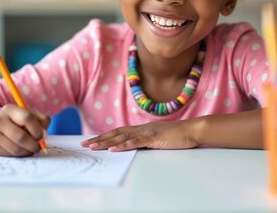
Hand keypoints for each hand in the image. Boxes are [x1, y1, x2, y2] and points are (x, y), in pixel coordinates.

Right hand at [0, 105, 50, 156]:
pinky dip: (19, 155)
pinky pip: (10, 155)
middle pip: (21, 137)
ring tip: (31, 149)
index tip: (41, 136)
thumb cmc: (19, 120)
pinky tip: (21, 150)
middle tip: (38, 147)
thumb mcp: (31, 114)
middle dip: (33, 145)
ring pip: (16, 149)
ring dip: (27, 152)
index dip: (37, 130)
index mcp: (10, 109)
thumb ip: (42, 121)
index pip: (27, 118)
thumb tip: (44, 135)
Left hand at [80, 120, 199, 151]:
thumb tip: (136, 148)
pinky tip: (113, 149)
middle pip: (115, 133)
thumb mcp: (159, 139)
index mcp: (142, 129)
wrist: (192, 130)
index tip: (92, 140)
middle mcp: (141, 128)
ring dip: (105, 142)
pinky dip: (122, 145)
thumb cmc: (178, 136)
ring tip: (93, 147)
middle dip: (99, 139)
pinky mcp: (153, 138)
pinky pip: (134, 142)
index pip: (119, 132)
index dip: (104, 136)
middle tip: (84, 144)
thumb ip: (147, 142)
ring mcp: (146, 132)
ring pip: (121, 137)